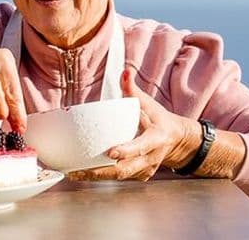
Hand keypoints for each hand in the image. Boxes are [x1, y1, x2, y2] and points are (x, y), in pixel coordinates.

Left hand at [67, 68, 198, 181]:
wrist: (175, 140)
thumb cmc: (157, 119)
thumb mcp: (148, 103)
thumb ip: (133, 89)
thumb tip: (125, 71)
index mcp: (155, 138)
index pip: (141, 146)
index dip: (127, 150)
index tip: (111, 152)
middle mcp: (151, 157)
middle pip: (125, 168)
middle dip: (101, 171)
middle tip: (78, 169)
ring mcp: (145, 169)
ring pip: (120, 176)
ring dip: (96, 176)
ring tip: (73, 173)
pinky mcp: (139, 175)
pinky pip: (119, 178)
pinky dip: (100, 177)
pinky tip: (81, 174)